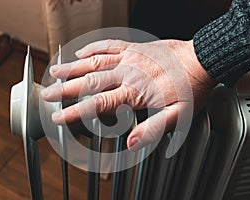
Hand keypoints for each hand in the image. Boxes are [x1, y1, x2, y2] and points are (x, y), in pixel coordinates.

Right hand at [41, 39, 215, 150]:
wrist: (202, 60)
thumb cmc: (190, 88)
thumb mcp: (177, 117)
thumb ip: (152, 129)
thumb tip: (130, 142)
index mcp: (134, 92)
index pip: (97, 104)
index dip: (76, 112)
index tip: (58, 117)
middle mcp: (127, 73)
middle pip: (89, 82)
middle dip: (65, 90)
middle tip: (47, 94)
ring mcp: (129, 58)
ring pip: (94, 62)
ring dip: (73, 68)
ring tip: (55, 71)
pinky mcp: (134, 47)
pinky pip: (109, 45)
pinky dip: (93, 48)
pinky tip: (82, 52)